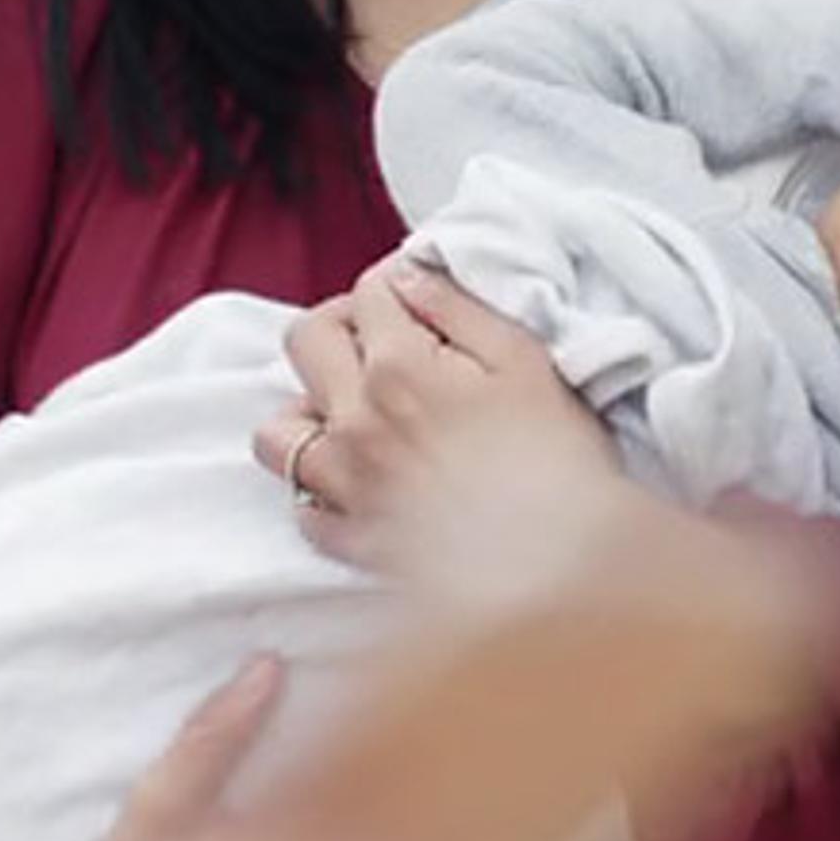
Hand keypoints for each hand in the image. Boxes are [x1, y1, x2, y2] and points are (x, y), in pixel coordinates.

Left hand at [253, 256, 617, 574]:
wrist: (564, 561)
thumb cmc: (557, 459)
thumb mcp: (524, 359)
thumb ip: (459, 309)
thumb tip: (409, 279)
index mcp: (400, 368)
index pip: (368, 292)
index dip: (395, 283)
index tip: (419, 299)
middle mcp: (357, 421)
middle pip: (303, 341)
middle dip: (339, 326)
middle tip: (381, 342)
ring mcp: (346, 485)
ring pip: (275, 434)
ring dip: (308, 414)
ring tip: (354, 417)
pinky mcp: (352, 540)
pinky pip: (304, 510)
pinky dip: (322, 493)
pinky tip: (364, 484)